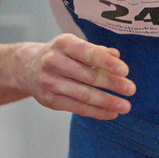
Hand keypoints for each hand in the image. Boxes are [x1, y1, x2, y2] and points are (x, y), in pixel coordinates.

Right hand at [21, 34, 135, 118]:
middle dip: (113, 84)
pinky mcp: (49, 101)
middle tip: (131, 89)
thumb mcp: (75, 45)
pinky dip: (97, 112)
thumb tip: (117, 57)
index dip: (107, 63)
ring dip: (108, 102)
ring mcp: (50, 83)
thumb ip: (97, 50)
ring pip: (84, 95)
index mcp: (63, 44)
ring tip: (125, 106)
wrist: (27, 67)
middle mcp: (54, 62)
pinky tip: (111, 113)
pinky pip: (77, 108)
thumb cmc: (60, 54)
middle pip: (88, 76)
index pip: (88, 53)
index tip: (124, 71)